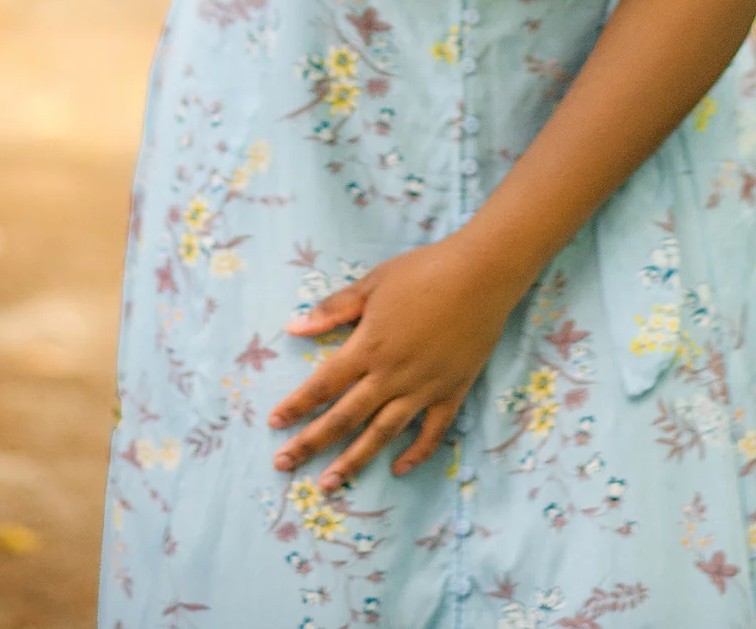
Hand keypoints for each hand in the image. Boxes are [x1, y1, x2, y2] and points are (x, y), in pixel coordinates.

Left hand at [267, 237, 516, 488]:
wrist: (481, 274)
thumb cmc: (424, 271)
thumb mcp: (373, 283)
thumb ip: (334, 309)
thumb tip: (294, 327)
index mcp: (368, 346)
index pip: (323, 384)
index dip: (296, 405)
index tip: (274, 422)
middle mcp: (391, 375)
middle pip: (344, 417)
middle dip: (311, 443)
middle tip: (283, 464)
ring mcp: (422, 388)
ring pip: (381, 433)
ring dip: (354, 460)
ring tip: (329, 485)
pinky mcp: (451, 392)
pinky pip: (432, 432)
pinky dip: (416, 453)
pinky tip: (398, 469)